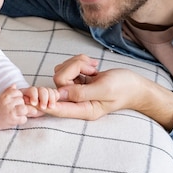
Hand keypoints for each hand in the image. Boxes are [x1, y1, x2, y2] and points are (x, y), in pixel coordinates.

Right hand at [0, 84, 28, 128]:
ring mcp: (11, 112)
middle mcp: (8, 103)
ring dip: (23, 112)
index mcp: (5, 96)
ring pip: (24, 109)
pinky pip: (24, 119)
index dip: (18, 96)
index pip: (18, 92)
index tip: (15, 100)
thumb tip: (14, 85)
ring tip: (18, 113)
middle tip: (15, 108)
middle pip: (22, 100)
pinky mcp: (13, 120)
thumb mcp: (0, 97)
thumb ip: (8, 91)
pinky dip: (22, 119)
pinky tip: (17, 119)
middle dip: (20, 104)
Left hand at [20, 86, 59, 116]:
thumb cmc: (26, 112)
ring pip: (49, 90)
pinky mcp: (50, 94)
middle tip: (43, 107)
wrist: (31, 113)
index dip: (34, 96)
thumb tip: (26, 100)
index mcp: (26, 92)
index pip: (32, 90)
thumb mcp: (26, 110)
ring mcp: (43, 92)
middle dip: (44, 98)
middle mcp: (35, 90)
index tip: (34, 104)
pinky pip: (55, 92)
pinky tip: (53, 103)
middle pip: (42, 89)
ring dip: (51, 99)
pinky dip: (55, 97)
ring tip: (51, 107)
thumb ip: (26, 105)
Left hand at [46, 54, 172, 129]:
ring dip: (76, 64)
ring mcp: (77, 91)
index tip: (36, 96)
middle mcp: (77, 102)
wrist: (137, 85)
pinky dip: (79, 62)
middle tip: (90, 67)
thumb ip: (81, 92)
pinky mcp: (78, 82)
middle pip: (59, 83)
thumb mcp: (105, 89)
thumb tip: (59, 93)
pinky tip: (92, 65)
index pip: (57, 108)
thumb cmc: (125, 88)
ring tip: (93, 66)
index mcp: (84, 110)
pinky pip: (68, 68)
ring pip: (62, 73)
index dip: (44, 102)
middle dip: (72, 68)